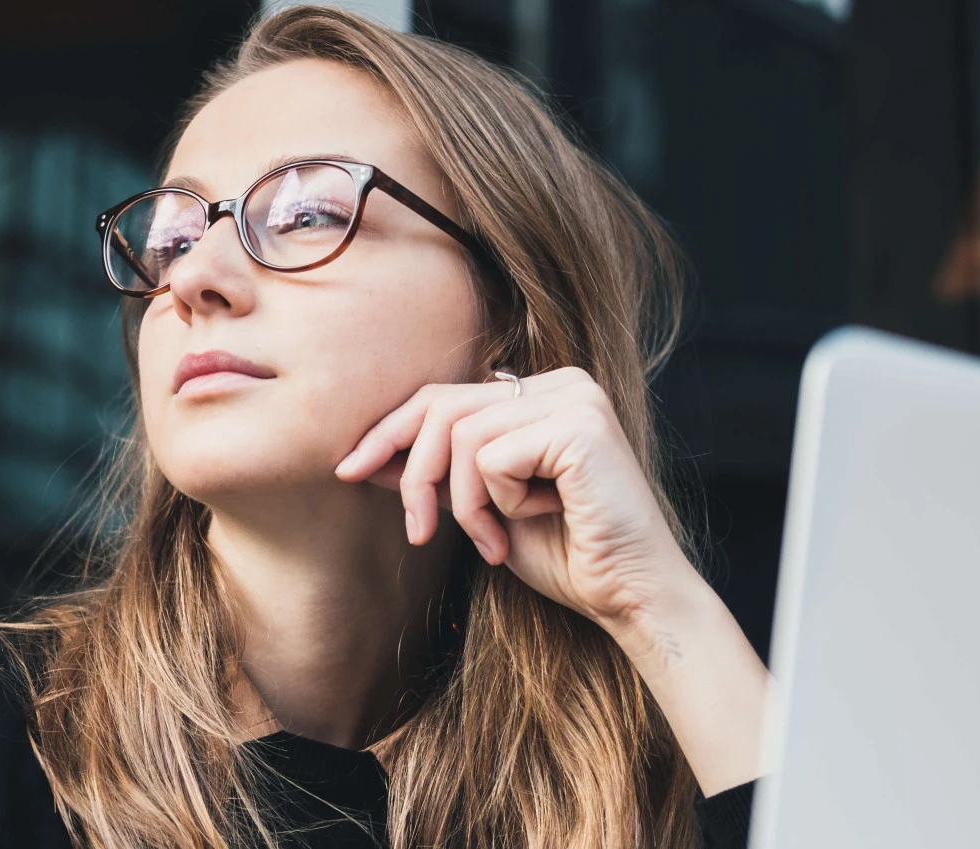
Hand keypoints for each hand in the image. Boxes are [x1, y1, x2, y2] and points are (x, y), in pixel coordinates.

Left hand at [332, 366, 700, 632]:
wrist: (630, 596)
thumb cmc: (567, 558)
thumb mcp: (484, 510)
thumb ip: (439, 475)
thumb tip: (368, 455)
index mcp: (542, 394)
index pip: (443, 395)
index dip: (389, 431)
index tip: (349, 469)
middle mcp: (562, 383)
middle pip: (441, 406)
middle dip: (414, 474)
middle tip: (420, 531)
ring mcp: (574, 398)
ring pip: (461, 436)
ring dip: (464, 503)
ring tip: (494, 540)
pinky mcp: (579, 426)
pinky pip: (492, 457)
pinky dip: (497, 503)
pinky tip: (537, 520)